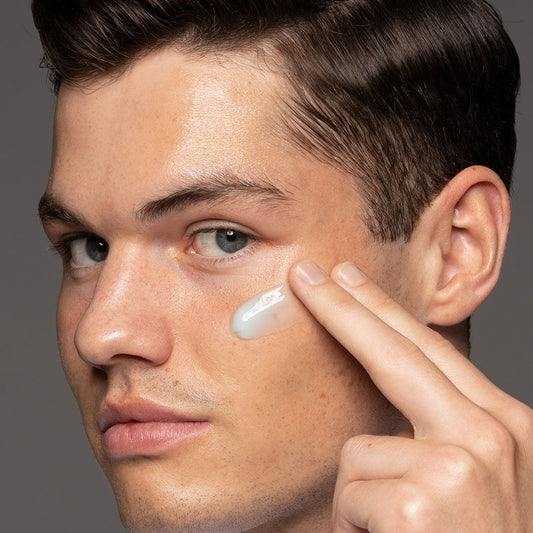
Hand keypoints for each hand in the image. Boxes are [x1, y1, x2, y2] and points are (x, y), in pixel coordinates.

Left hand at [289, 260, 532, 531]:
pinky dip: (361, 525)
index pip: (429, 350)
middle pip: (397, 350)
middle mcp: (495, 434)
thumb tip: (379, 404)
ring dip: (365, 497)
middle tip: (306, 274)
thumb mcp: (473, 487)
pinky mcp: (423, 500)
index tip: (345, 279)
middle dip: (345, 308)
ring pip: (362, 447)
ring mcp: (463, 463)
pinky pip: (354, 492)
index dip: (381, 311)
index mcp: (507, 428)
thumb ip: (436, 437)